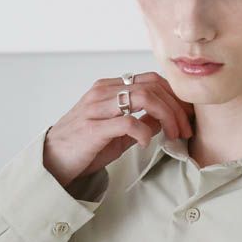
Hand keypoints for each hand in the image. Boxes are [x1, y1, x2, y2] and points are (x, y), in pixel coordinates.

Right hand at [42, 72, 194, 186]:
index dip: (175, 96)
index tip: (188, 117)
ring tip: (173, 135)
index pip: (151, 79)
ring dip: (166, 117)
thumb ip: (141, 122)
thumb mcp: (118, 133)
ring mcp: (97, 107)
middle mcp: (104, 91)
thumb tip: (165, 120)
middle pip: (152, 86)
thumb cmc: (85, 147)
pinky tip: (147, 144)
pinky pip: (127, 122)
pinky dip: (144, 132)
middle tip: (186, 130)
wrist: (53, 161)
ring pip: (143, 97)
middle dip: (176, 108)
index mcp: (110, 88)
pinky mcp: (93, 127)